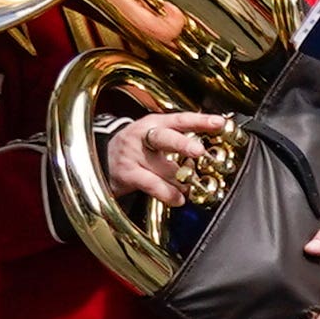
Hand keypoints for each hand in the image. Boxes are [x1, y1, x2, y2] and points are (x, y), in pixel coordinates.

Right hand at [103, 107, 235, 207]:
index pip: (180, 119)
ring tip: (194, 185)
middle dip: (182, 144)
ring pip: (164, 168)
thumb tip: (214, 147)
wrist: (99, 158)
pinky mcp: (128, 174)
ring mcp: (134, 156)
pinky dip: (169, 194)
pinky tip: (179, 199)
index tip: (219, 123)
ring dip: (183, 179)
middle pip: (164, 138)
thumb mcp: (155, 136)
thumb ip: (181, 138)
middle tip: (198, 151)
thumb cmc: (138, 148)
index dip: (200, 120)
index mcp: (155, 124)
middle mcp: (143, 137)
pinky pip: (152, 185)